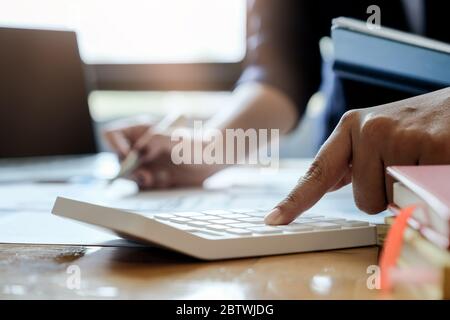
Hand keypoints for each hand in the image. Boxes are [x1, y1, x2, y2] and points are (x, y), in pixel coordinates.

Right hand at [103, 118, 220, 188]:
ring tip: (161, 178)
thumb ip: (155, 141)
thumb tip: (138, 152)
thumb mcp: (178, 139)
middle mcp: (140, 148)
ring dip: (142, 181)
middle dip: (129, 170)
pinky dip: (153, 187)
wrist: (216, 158)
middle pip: (118, 160)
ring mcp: (147, 164)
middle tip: (146, 175)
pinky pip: (145, 187)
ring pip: (130, 176)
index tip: (130, 155)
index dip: (116, 145)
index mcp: (141, 131)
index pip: (112, 135)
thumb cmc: (199, 142)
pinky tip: (168, 181)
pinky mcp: (155, 178)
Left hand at [265, 87, 449, 224]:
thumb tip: (329, 183)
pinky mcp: (431, 144)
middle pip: (362, 200)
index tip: (274, 219)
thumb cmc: (419, 127)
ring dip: (406, 192)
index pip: (317, 172)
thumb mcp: (378, 136)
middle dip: (385, 194)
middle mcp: (369, 129)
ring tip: (421, 161)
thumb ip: (352, 161)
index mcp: (351, 128)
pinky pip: (422, 194)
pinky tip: (438, 160)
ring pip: (391, 201)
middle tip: (406, 165)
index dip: (295, 200)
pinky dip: (431, 187)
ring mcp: (399, 136)